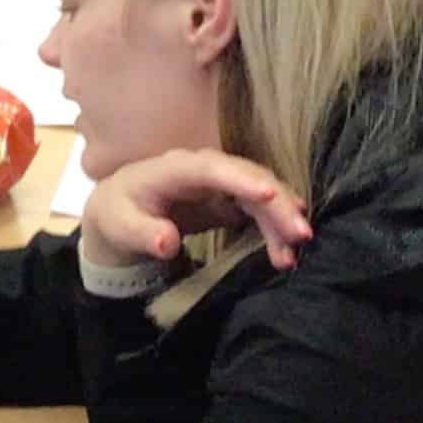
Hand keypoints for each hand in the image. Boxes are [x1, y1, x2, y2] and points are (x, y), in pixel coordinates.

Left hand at [81, 147, 312, 270]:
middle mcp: (206, 168)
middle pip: (249, 178)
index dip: (242, 178)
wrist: (124, 212)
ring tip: (293, 254)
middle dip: (278, 204)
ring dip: (281, 220)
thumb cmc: (122, 213)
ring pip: (262, 192)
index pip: (213, 168)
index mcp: (176, 168)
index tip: (270, 194)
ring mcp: (222, 181)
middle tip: (301, 235)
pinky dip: (274, 228)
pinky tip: (285, 250)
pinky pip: (260, 208)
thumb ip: (143, 233)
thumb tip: (166, 241)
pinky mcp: (232, 197)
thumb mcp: (122, 226)